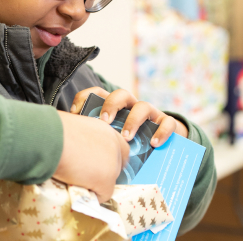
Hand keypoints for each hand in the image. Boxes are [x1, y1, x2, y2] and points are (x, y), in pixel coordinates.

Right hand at [53, 110, 129, 202]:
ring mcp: (112, 163)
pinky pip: (103, 194)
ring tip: (77, 182)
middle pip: (118, 166)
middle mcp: (113, 145)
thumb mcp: (71, 127)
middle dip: (104, 172)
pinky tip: (78, 190)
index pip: (119, 148)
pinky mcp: (106, 180)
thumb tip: (71, 144)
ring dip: (95, 183)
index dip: (108, 158)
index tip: (97, 164)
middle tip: (86, 175)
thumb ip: (80, 137)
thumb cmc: (50, 130)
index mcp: (105, 130)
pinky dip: (91, 196)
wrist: (48, 138)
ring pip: (109, 181)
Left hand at [70, 87, 188, 147]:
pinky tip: (154, 144)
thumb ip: (97, 138)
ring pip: (143, 107)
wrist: (161, 143)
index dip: (85, 97)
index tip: (76, 113)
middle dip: (111, 105)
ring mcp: (150, 113)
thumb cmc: (129, 141)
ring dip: (133, 121)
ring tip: (126, 138)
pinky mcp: (165, 123)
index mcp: (114, 107)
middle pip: (121, 94)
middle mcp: (131, 106)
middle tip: (104, 122)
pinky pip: (167, 123)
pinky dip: (161, 131)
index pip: (98, 93)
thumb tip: (76, 150)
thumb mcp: (112, 138)